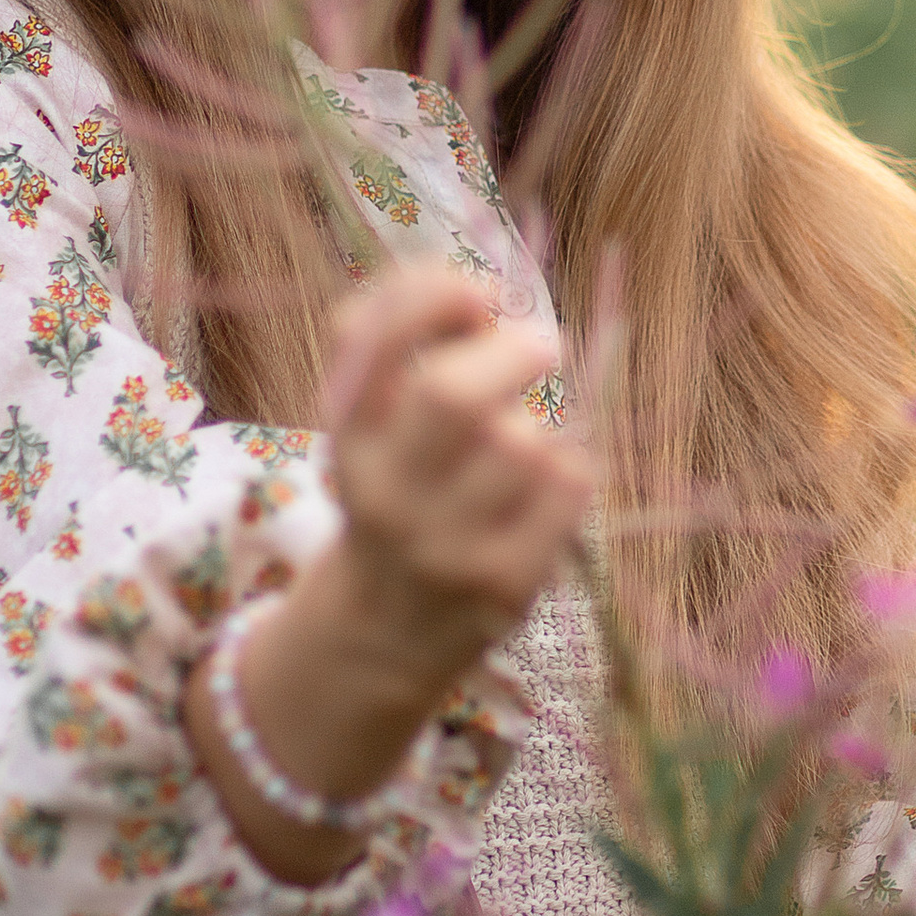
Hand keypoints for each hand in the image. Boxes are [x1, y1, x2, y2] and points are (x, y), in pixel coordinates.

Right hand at [321, 263, 591, 684]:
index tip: (476, 294)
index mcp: (346, 437)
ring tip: (520, 448)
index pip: (371, 341)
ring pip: (522, 443)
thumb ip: (392, 338)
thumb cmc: (399, 488)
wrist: (389, 628)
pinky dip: (569, 471)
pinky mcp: (504, 584)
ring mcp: (443, 546)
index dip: (430, 296)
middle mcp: (384, 493)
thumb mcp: (370, 420)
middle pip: (450, 395)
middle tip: (541, 345)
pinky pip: (567, 487)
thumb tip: (468, 287)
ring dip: (537, 426)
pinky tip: (541, 490)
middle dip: (510, 352)